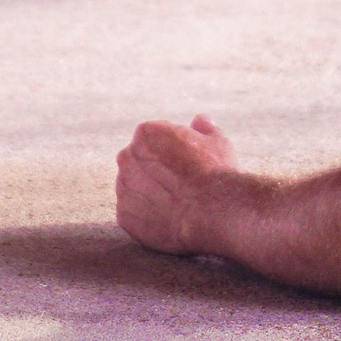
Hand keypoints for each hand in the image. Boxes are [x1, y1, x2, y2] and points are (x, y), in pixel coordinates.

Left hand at [116, 115, 239, 257]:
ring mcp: (123, 187)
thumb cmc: (215, 172)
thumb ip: (203, 129)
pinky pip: (131, 213)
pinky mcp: (124, 215)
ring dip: (147, 194)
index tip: (183, 163)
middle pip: (136, 162)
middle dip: (152, 171)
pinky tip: (166, 219)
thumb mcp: (216, 141)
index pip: (150, 138)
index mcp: (146, 133)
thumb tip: (200, 121)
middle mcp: (128, 156)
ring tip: (173, 204)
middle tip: (177, 184)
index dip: (168, 152)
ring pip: (132, 188)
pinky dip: (144, 217)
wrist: (214, 211)